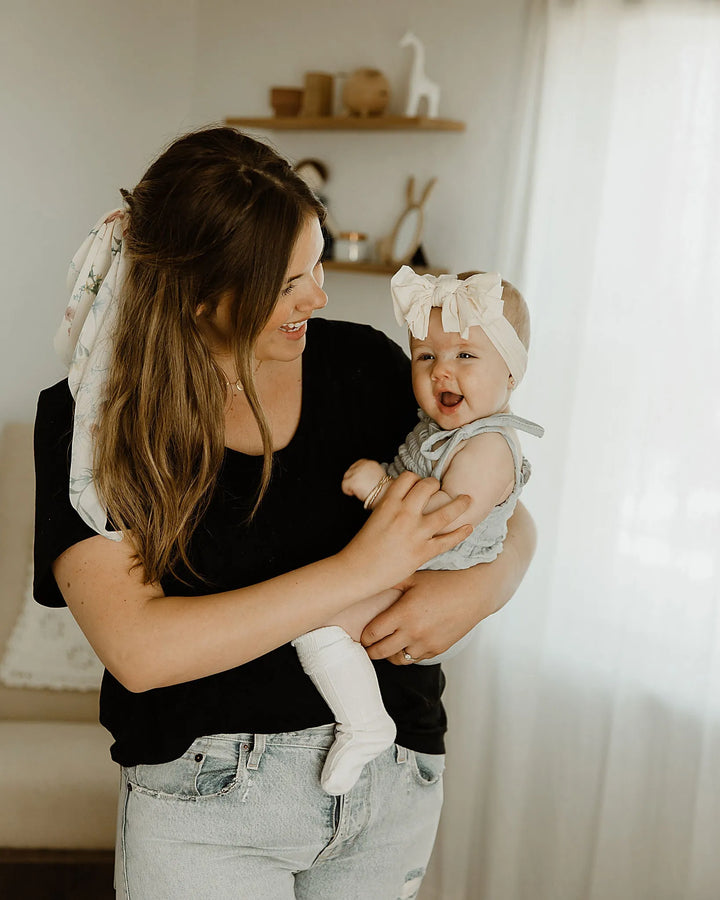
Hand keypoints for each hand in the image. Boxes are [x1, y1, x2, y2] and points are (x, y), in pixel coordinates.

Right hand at [338, 471, 471, 595]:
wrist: (357, 570)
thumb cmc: (362, 547)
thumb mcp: (374, 517)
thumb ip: (390, 508)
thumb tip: (403, 503)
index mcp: (388, 503)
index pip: (408, 478)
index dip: (416, 478)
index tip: (420, 483)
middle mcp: (404, 514)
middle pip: (428, 487)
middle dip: (435, 485)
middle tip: (440, 488)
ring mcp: (416, 533)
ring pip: (446, 512)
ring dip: (459, 504)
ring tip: (467, 499)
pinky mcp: (423, 552)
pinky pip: (448, 540)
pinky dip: (461, 533)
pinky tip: (469, 527)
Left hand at [341, 459, 386, 500]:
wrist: (386, 496)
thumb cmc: (384, 490)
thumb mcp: (378, 475)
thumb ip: (368, 473)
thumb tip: (361, 477)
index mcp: (370, 463)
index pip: (357, 464)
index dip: (356, 474)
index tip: (358, 481)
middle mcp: (363, 465)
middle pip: (350, 471)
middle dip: (352, 480)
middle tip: (360, 488)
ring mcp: (357, 472)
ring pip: (346, 478)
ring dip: (350, 486)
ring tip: (359, 491)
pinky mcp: (352, 481)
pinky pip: (344, 486)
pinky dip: (348, 491)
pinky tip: (355, 494)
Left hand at [361, 569, 492, 664]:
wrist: (475, 593)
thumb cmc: (444, 581)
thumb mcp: (414, 577)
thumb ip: (390, 583)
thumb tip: (368, 582)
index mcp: (404, 613)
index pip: (372, 634)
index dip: (363, 636)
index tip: (362, 634)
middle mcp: (413, 631)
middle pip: (380, 652)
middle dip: (371, 650)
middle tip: (368, 645)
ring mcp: (426, 643)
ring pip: (397, 660)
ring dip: (389, 654)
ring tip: (386, 646)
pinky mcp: (437, 649)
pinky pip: (415, 659)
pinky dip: (407, 654)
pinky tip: (406, 643)